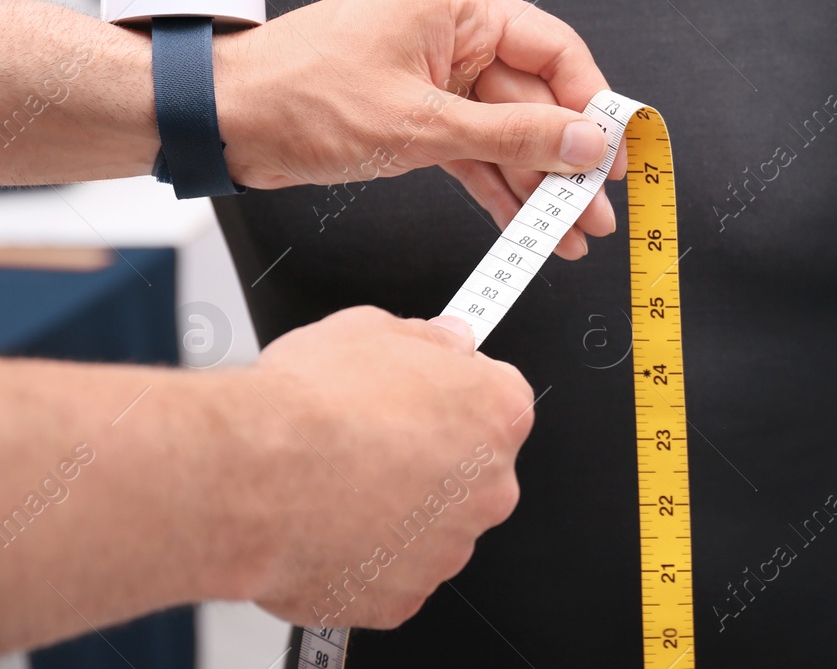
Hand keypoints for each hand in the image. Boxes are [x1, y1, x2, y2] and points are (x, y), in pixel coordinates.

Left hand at [213, 0, 623, 257]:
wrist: (220, 120)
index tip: (614, 156)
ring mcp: (437, 75)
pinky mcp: (418, 112)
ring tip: (569, 235)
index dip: (594, 105)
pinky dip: (497, 186)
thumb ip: (513, 137)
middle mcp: (455, 33)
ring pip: (508, 133)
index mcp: (459, 5)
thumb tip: (585, 144)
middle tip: (595, 213)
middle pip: (535, 101)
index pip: (555, 50)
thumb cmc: (299, 97)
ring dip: (536, 186)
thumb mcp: (420, 124)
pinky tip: (525, 225)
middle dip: (565, 164)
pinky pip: (475, 149)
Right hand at [244, 307, 532, 629]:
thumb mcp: (373, 327)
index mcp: (496, 412)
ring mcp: (449, 548)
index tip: (420, 398)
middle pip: (470, 471)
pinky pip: (390, 576)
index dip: (450, 395)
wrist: (251, 475)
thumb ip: (429, 337)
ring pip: (432, 528)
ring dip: (398, 513)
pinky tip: (325, 529)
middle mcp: (489, 486)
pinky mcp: (402, 598)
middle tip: (370, 445)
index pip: (495, 400)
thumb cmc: (310, 405)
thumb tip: (447, 340)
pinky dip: (362, 559)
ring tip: (338, 488)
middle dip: (430, 460)